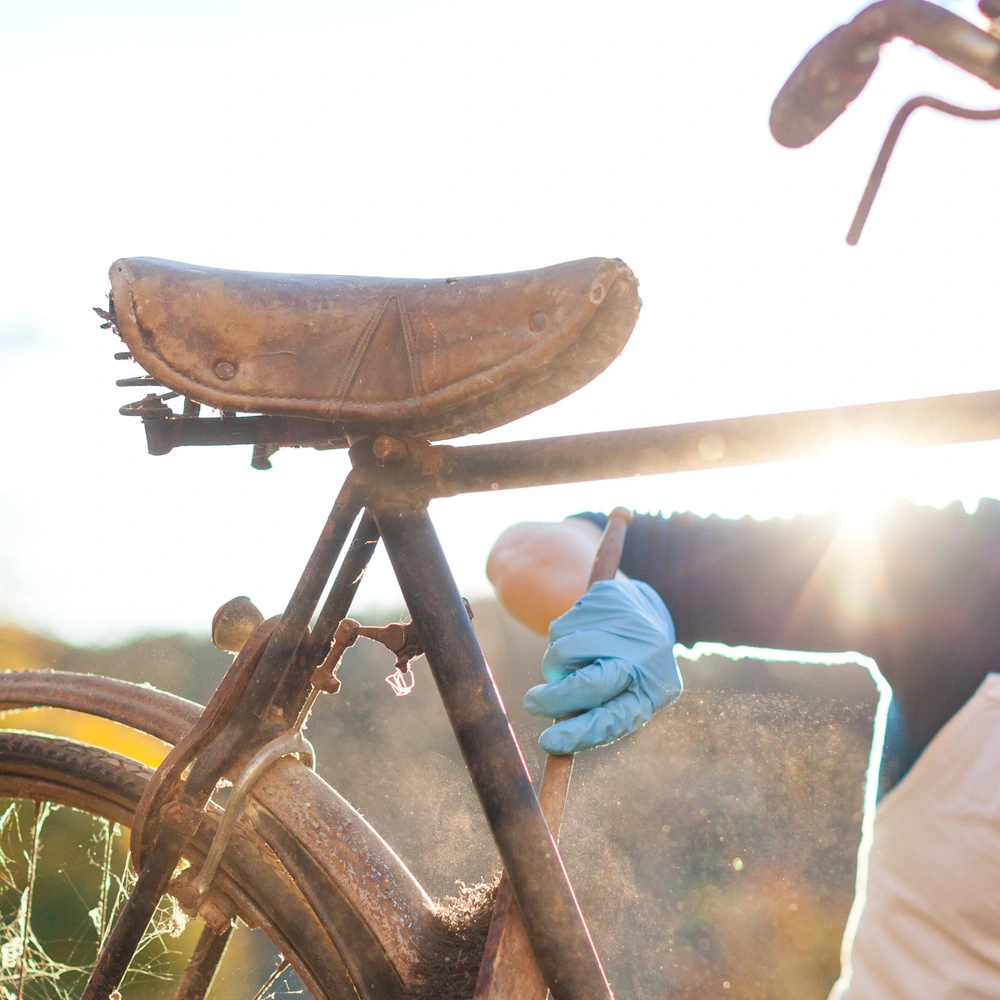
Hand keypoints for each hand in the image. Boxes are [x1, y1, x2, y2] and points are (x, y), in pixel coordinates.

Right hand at [524, 578, 680, 753]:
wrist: (644, 609)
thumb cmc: (626, 668)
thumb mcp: (623, 695)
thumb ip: (594, 715)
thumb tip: (553, 742)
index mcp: (652, 691)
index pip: (613, 720)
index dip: (578, 734)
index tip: (546, 742)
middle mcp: (643, 658)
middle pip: (590, 685)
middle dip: (555, 699)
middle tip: (532, 704)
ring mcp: (623, 627)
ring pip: (565, 655)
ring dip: (554, 667)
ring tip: (568, 662)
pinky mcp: (604, 600)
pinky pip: (560, 631)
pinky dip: (559, 640)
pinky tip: (578, 635)